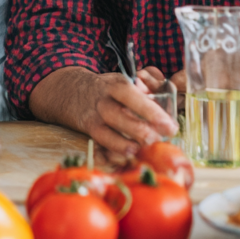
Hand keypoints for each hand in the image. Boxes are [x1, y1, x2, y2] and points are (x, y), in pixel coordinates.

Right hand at [28, 66, 177, 158]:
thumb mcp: (122, 80)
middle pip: (119, 116)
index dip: (150, 111)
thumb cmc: (107, 89)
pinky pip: (98, 145)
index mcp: (115, 86)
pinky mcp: (88, 132)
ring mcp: (93, 118)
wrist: (70, 91)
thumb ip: (146, 83)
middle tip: (157, 141)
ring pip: (106, 133)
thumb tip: (168, 86)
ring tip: (139, 151)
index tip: (169, 126)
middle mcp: (103, 102)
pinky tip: (124, 158)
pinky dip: (109, 153)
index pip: (131, 96)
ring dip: (123, 144)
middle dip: (140, 131)